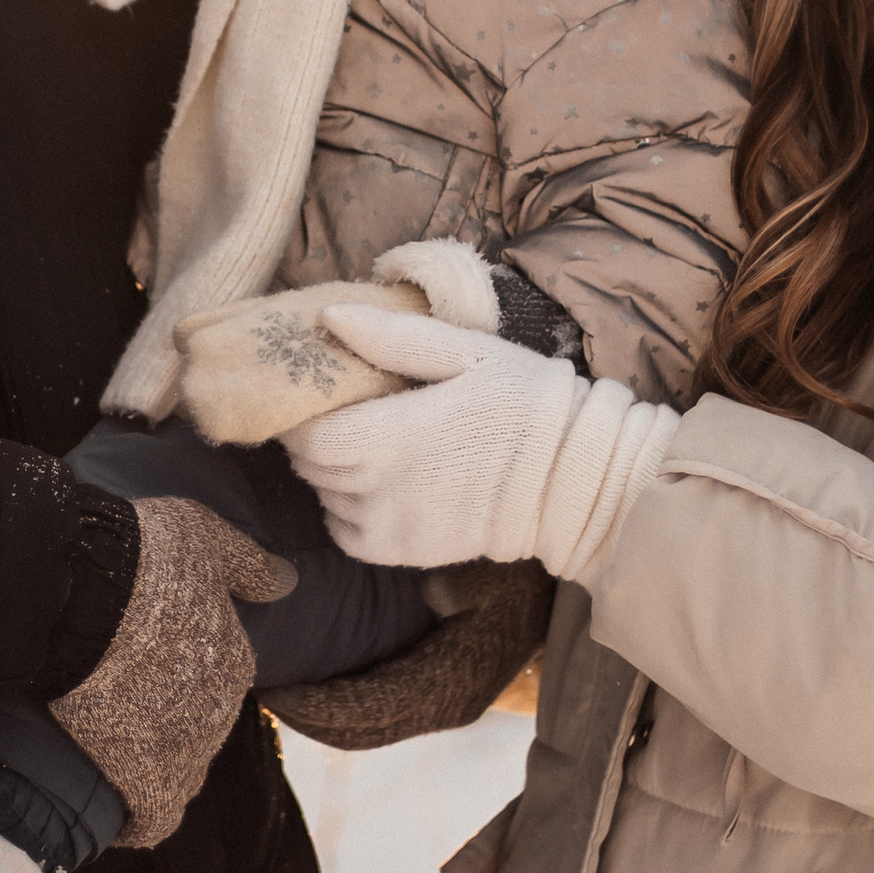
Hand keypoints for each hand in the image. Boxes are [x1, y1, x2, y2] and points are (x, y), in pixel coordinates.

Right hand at [51, 499, 295, 847]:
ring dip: (146, 777)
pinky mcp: (144, 777)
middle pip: (192, 739)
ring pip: (175, 781)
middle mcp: (219, 712)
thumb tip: (286, 581)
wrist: (91, 591)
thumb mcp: (208, 539)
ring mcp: (184, 749)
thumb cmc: (146, 556)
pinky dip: (134, 823)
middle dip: (158, 734)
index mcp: (233, 661)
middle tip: (109, 714)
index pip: (211, 691)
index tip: (135, 677)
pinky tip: (110, 818)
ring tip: (103, 763)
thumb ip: (246, 565)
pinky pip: (150, 821)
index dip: (173, 687)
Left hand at [282, 301, 679, 587]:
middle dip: (317, 439)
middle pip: (311, 467)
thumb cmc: (522, 401)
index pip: (305, 435)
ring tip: (370, 447)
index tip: (319, 396)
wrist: (572, 478)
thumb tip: (327, 319)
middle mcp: (380, 489)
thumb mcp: (466, 352)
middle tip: (346, 413)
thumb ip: (392, 338)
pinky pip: (346, 536)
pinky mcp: (406, 553)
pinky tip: (378, 487)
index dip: (301, 416)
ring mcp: (392, 527)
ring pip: (326, 499)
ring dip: (333, 474)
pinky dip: (347, 513)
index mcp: (390, 434)